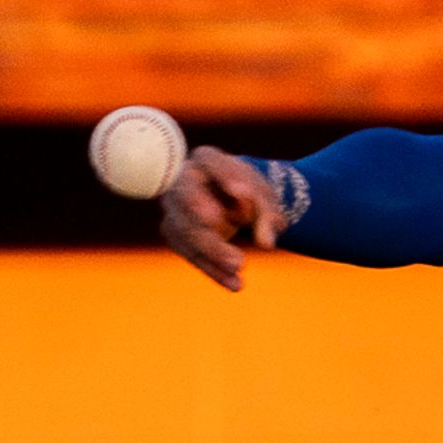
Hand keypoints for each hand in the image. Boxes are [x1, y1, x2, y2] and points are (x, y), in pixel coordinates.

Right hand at [158, 148, 288, 290]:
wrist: (230, 200)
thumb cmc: (247, 193)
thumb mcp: (265, 197)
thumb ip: (268, 214)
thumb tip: (266, 243)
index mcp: (205, 159)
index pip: (211, 161)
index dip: (225, 176)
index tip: (244, 193)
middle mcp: (182, 181)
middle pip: (188, 199)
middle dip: (210, 220)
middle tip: (234, 245)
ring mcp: (175, 209)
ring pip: (185, 231)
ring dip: (212, 253)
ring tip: (240, 267)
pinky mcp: (175, 234)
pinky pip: (190, 254)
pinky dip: (213, 270)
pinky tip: (235, 284)